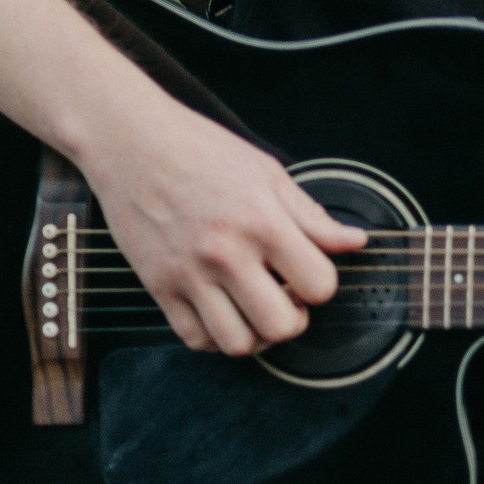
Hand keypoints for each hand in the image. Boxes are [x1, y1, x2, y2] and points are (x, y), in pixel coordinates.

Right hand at [81, 87, 366, 355]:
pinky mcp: (158, 285)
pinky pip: (195, 339)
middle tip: (285, 298)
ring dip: (255, 335)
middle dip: (293, 319)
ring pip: (237, 343)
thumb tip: (354, 242)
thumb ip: (312, 216)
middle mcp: (225, 253)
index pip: (318, 285)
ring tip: (253, 308)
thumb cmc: (198, 149)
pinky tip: (222, 311)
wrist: (129, 140)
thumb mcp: (267, 173)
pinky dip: (215, 337)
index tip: (306, 274)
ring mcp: (188, 273)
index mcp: (261, 221)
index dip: (320, 285)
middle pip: (280, 325)